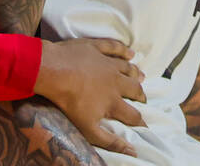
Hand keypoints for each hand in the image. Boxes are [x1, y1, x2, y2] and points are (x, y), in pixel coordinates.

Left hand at [33, 37, 146, 156]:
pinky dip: (123, 49)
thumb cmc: (69, 101)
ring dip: (135, 72)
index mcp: (113, 101)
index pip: (133, 115)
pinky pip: (114, 47)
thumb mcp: (88, 128)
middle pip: (134, 88)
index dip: (141, 122)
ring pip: (127, 67)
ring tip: (141, 76)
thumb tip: (133, 152)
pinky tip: (129, 52)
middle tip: (143, 98)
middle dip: (141, 94)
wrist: (53, 71)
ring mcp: (106, 62)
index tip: (146, 125)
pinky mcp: (96, 47)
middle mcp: (115, 81)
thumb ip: (110, 141)